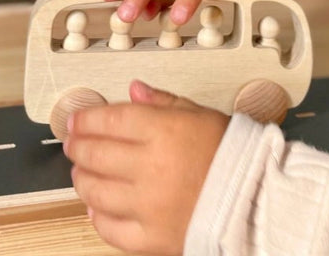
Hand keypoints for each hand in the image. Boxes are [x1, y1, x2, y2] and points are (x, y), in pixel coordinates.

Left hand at [65, 80, 228, 255]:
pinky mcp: (151, 238)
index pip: (110, 120)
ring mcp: (148, 205)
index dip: (87, 119)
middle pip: (97, 153)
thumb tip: (134, 89)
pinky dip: (97, 216)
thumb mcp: (199, 114)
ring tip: (81, 171)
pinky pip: (111, 229)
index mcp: (163, 131)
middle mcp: (150, 167)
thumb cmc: (232, 155)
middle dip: (78, 146)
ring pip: (96, 190)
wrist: (256, 199)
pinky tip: (95, 206)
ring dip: (82, 178)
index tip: (76, 120)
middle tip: (73, 143)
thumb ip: (162, 102)